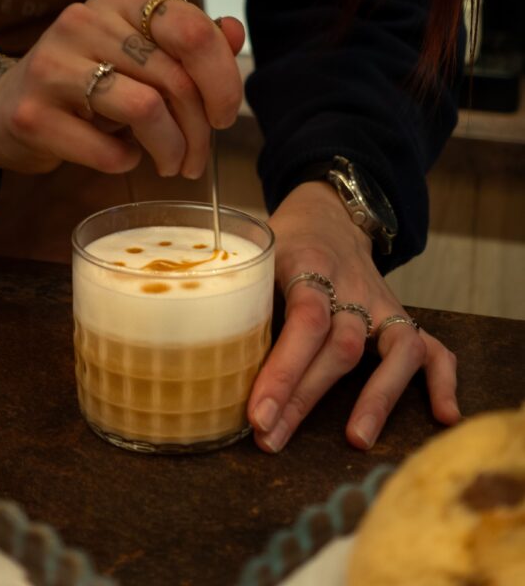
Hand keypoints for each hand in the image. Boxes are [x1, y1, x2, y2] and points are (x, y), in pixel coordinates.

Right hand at [0, 0, 244, 177]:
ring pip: (146, 109)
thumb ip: (189, 44)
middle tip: (197, 158)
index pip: (191, 29)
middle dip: (199, 130)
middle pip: (174, 77)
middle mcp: (84, 20)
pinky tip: (122, 157)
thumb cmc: (86, 80)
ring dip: (171, 150)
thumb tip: (234, 33)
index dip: (221, 78)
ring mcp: (53, 65)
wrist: (4, 107)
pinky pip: (107, 149)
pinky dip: (127, 162)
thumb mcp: (141, 55)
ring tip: (171, 165)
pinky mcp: (33, 114)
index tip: (222, 116)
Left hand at [247, 181, 459, 451]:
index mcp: (310, 264)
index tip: (258, 412)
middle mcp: (352, 285)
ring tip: (355, 440)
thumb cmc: (283, 244)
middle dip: (306, 397)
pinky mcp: (402, 316)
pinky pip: (433, 346)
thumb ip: (245, 301)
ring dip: (377, 397)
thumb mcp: (257, 256)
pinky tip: (441, 416)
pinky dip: (442, 380)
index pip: (305, 319)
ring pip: (394, 348)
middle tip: (272, 438)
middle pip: (341, 345)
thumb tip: (210, 364)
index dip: (285, 368)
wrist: (327, 212)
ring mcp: (382, 302)